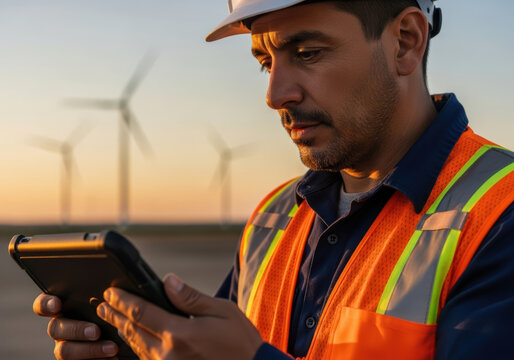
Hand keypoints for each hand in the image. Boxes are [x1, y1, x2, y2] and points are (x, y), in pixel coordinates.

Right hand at [33, 293, 118, 358]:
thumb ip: (101, 296)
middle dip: (76, 330)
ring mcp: (65, 346)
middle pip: (55, 329)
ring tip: (112, 348)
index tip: (56, 304)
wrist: (123, 334)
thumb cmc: (115, 311)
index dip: (46, 304)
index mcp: (64, 308)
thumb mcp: (108, 302)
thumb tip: (109, 290)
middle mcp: (60, 328)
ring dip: (90, 349)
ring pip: (65, 351)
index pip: (43, 304)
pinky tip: (113, 358)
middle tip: (96, 332)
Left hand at [96, 273, 262, 359]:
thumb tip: (168, 281)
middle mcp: (168, 354)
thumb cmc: (240, 341)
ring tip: (112, 320)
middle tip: (103, 305)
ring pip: (136, 348)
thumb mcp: (221, 311)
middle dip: (116, 316)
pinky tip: (132, 341)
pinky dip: (135, 348)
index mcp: (180, 334)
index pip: (142, 313)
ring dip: (122, 332)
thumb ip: (190, 297)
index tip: (111, 292)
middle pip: (133, 331)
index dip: (123, 301)